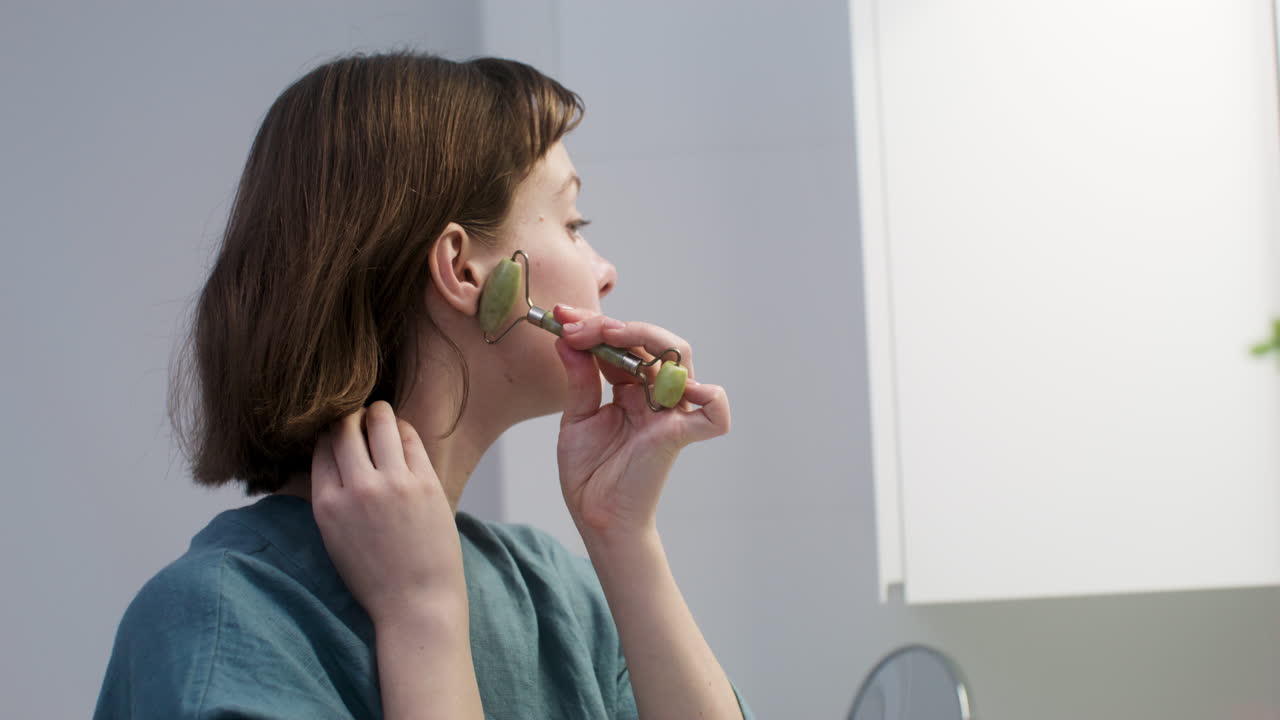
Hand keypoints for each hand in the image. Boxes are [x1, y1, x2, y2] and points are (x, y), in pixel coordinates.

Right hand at [310, 401, 466, 623]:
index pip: (320, 448)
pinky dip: (403, 429)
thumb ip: (331, 498)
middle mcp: (357, 489)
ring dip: (377, 412)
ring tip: (379, 412)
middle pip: (343, 428)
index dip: (328, 433)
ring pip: (378, 422)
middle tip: (357, 416)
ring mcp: (393, 484)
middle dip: (348, 416)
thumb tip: (333, 457)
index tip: (336, 430)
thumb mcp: (335, 538)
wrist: (417, 603)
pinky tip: (402, 431)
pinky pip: (410, 438)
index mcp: (327, 505)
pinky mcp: (425, 483)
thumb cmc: (376, 577)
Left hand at [552, 305, 730, 541]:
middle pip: (654, 343)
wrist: (596, 517)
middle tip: (576, 326)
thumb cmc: (590, 473)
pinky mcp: (678, 436)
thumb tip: (565, 339)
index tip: (562, 319)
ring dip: (645, 337)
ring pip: (680, 359)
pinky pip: (714, 412)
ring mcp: (670, 414)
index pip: (624, 345)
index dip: (595, 326)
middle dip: (614, 326)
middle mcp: (655, 396)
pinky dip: (711, 397)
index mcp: (632, 390)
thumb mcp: (577, 418)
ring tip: (607, 334)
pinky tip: (672, 383)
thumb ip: (578, 379)